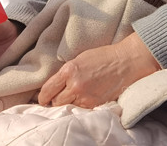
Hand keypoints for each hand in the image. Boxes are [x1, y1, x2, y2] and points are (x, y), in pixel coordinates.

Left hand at [37, 33, 160, 107]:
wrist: (124, 62)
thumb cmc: (102, 57)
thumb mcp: (78, 59)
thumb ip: (66, 72)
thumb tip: (55, 85)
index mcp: (69, 70)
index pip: (48, 89)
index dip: (42, 96)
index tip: (41, 98)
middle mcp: (75, 85)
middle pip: (56, 102)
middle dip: (54, 101)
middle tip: (55, 99)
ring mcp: (86, 97)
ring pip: (68, 108)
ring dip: (67, 105)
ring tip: (70, 99)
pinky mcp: (95, 104)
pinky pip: (81, 110)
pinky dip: (79, 107)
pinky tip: (82, 100)